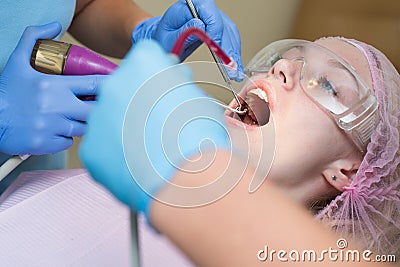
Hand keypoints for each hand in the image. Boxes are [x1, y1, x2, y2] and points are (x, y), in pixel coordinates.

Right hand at [0, 23, 102, 154]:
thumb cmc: (6, 91)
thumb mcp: (18, 61)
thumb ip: (33, 39)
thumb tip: (54, 26)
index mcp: (54, 85)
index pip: (94, 84)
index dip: (110, 85)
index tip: (117, 85)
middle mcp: (57, 107)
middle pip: (96, 110)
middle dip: (98, 108)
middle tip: (92, 106)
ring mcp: (52, 127)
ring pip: (84, 128)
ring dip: (81, 123)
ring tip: (69, 117)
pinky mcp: (46, 143)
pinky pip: (68, 142)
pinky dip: (65, 138)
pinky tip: (55, 130)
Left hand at [80, 40, 228, 218]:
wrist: (187, 177)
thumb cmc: (199, 137)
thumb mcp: (197, 95)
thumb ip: (176, 83)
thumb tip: (172, 81)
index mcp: (143, 63)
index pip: (146, 58)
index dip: (158, 76)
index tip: (164, 89)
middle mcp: (114, 84)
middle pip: (124, 87)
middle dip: (138, 101)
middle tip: (158, 123)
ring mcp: (98, 116)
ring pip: (110, 118)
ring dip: (125, 128)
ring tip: (149, 148)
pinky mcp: (90, 148)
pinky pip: (101, 145)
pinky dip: (116, 153)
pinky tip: (135, 162)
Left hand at [131, 0, 242, 80]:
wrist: (164, 40)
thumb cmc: (164, 37)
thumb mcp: (168, 37)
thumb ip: (183, 31)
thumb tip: (200, 25)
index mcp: (189, 5)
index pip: (209, 11)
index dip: (215, 29)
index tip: (217, 48)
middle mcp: (203, 9)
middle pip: (223, 25)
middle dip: (228, 48)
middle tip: (230, 68)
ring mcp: (212, 18)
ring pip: (230, 33)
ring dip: (233, 54)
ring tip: (235, 72)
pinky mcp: (217, 28)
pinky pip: (230, 39)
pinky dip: (233, 54)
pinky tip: (235, 67)